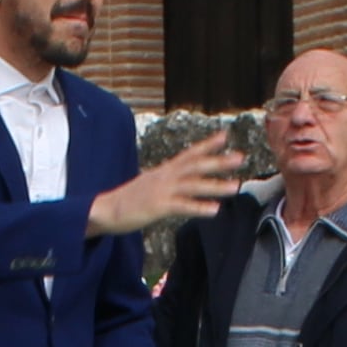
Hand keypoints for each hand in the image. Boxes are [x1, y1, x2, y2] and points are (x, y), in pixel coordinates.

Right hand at [87, 128, 244, 236]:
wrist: (105, 209)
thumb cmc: (127, 199)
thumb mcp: (148, 183)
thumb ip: (165, 180)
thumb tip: (177, 179)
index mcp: (163, 171)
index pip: (188, 154)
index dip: (207, 145)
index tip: (225, 136)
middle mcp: (165, 177)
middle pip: (195, 166)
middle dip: (219, 161)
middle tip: (241, 157)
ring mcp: (162, 191)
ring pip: (193, 185)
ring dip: (216, 185)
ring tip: (236, 186)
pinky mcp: (158, 207)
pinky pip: (183, 206)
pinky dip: (199, 207)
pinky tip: (215, 210)